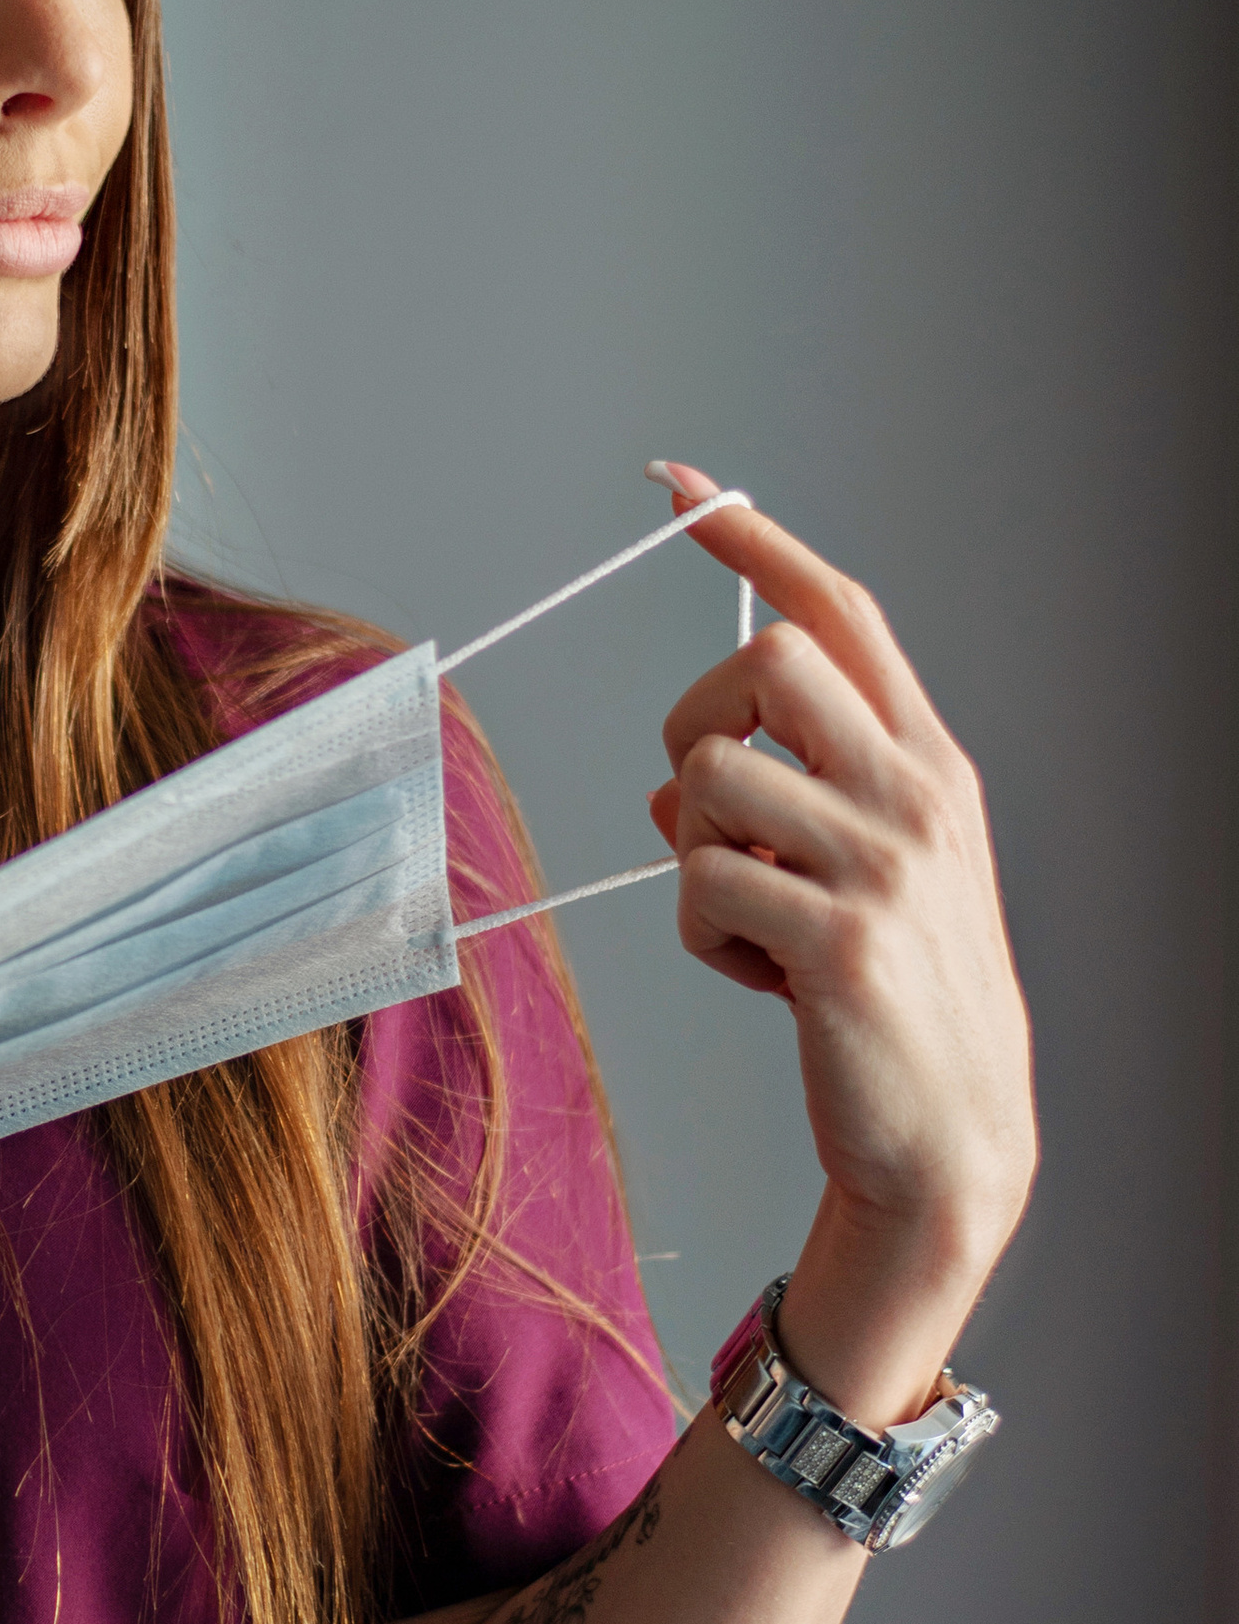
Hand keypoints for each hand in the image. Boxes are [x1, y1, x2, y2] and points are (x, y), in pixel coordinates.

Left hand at [646, 469, 1035, 1424]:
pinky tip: (759, 977)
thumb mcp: (860, 875)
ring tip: (747, 918)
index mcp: (929, 763)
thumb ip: (786, 804)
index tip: (677, 485)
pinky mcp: (839, 945)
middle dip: (698, 716)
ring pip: (711, 780)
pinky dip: (700, 933)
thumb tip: (673, 777)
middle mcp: (918, 795)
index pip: (838, 613)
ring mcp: (885, 867)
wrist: (949, 1139)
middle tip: (706, 803)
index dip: (752, 540)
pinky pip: (702, 887)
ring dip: (692, 851)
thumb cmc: (892, 997)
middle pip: (766, 661)